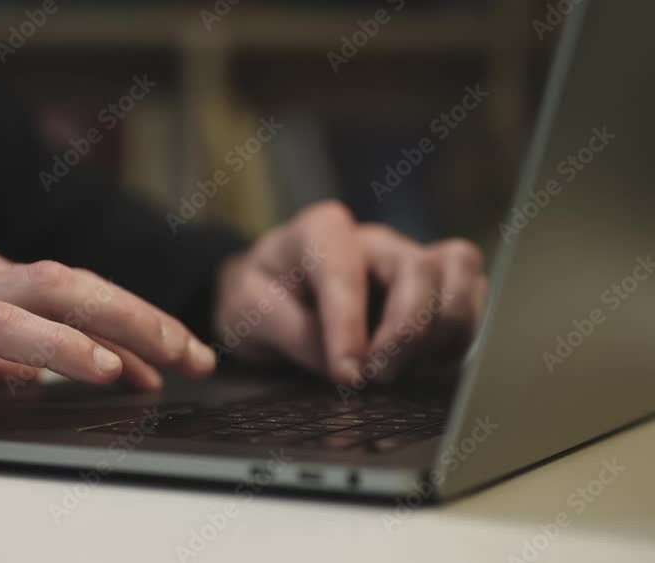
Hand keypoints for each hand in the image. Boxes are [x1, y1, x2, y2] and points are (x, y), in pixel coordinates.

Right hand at [0, 240, 215, 436]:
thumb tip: (41, 383)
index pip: (68, 293)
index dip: (126, 324)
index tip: (166, 358)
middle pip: (77, 283)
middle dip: (146, 318)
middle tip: (197, 354)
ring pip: (57, 291)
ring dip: (126, 324)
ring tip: (175, 358)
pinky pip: (9, 329)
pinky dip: (63, 347)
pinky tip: (103, 368)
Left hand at [213, 201, 487, 385]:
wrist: (270, 292)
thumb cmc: (259, 295)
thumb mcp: (247, 312)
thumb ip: (292, 333)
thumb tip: (345, 368)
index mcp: (319, 233)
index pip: (344, 273)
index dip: (348, 328)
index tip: (345, 374)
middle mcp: (372, 240)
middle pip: (419, 270)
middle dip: (404, 332)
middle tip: (376, 378)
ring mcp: (407, 258)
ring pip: (459, 274)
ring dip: (441, 332)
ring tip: (402, 369)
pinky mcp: (433, 285)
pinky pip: (471, 298)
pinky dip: (455, 337)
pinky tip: (420, 362)